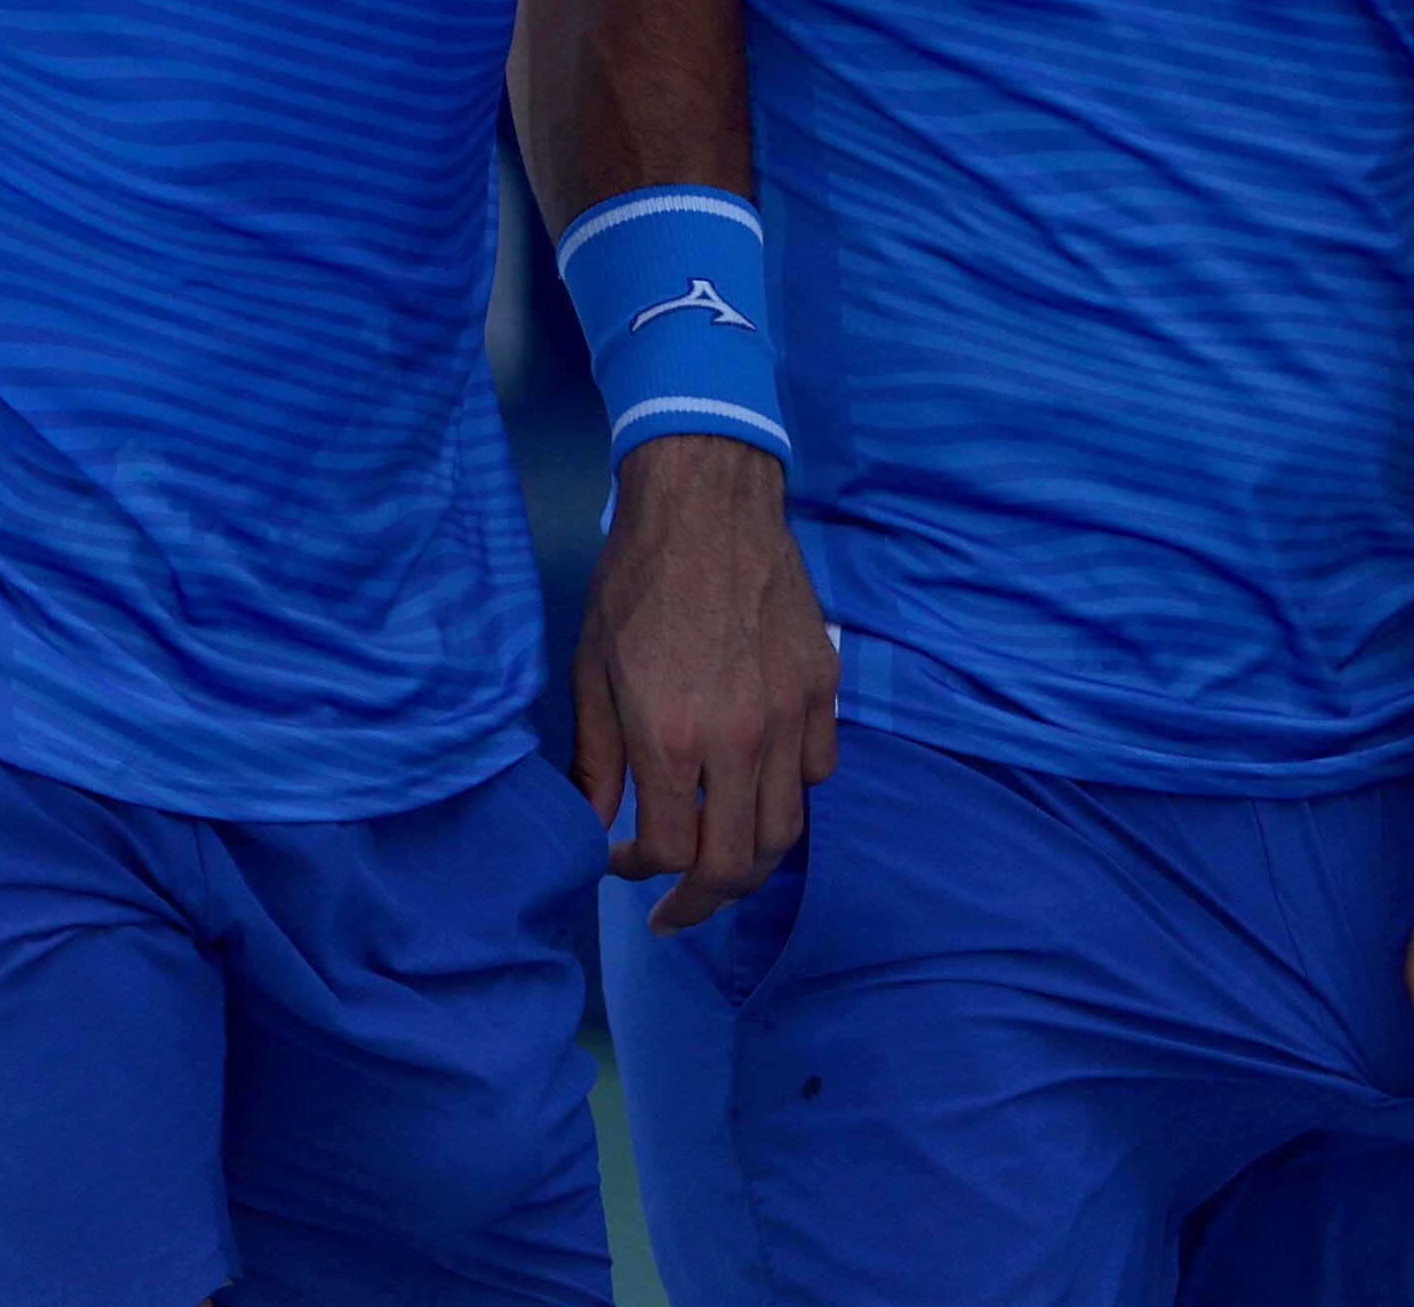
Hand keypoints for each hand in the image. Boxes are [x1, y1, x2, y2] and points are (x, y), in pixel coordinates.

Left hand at [573, 434, 836, 930]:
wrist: (706, 503)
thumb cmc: (636, 582)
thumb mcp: (591, 672)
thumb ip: (596, 763)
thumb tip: (594, 830)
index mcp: (671, 737)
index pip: (673, 853)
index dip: (643, 874)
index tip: (624, 862)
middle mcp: (740, 738)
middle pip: (738, 863)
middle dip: (704, 900)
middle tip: (677, 909)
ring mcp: (791, 714)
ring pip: (786, 828)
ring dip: (750, 860)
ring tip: (719, 864)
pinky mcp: (822, 688)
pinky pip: (818, 772)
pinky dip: (789, 796)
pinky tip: (756, 788)